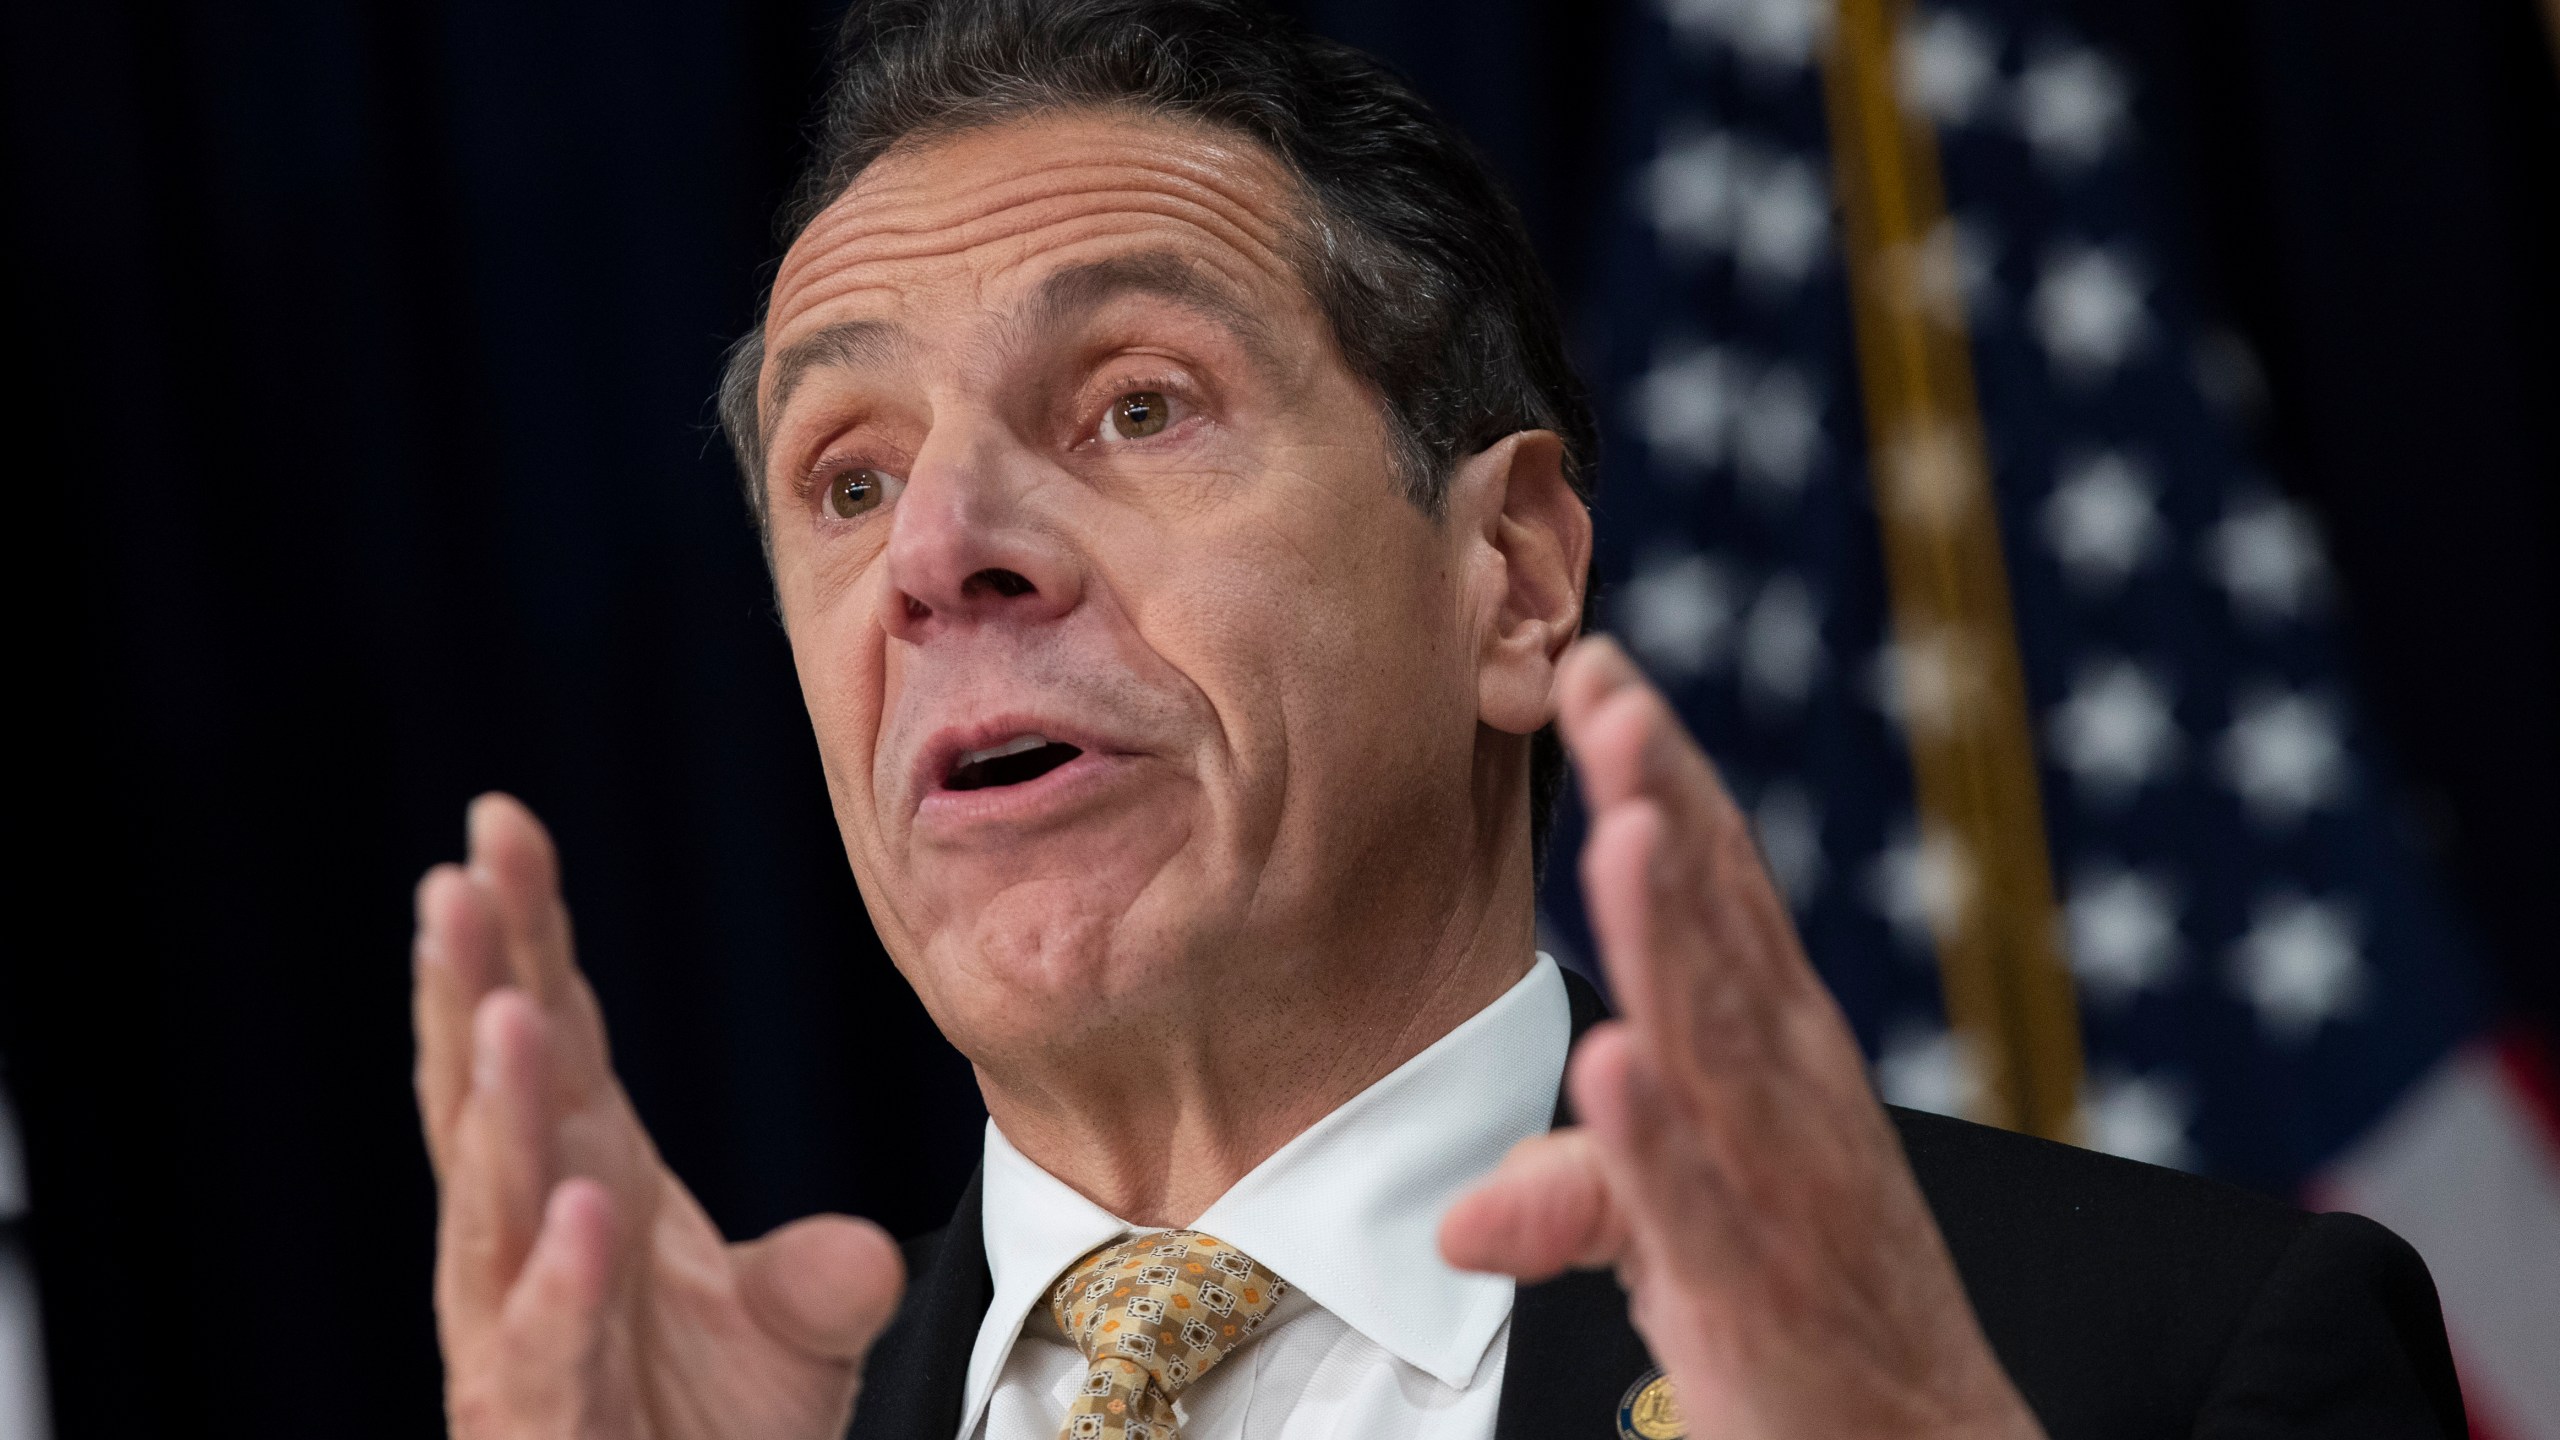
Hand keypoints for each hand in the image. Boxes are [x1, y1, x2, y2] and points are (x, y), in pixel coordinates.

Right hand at [413, 794, 903, 1438]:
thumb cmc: (708, 1433)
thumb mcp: (790, 1337)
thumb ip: (820, 1280)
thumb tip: (863, 1258)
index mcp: (583, 1179)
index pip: (546, 1031)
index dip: (522, 931)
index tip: (502, 822)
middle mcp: (531, 1241)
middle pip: (490, 1092)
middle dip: (471, 985)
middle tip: (459, 878)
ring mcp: (517, 1331)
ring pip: (494, 1205)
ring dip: (500, 1107)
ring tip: (506, 1008)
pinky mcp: (533, 1421)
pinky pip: (544, 1342)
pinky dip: (560, 1281)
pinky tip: (580, 1212)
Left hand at [1440, 640, 2042, 1439]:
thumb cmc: (1806, 1326)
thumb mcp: (1688, 1238)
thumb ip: (1592, 1185)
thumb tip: (1463, 1213)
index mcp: (1776, 1057)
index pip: (1720, 889)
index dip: (1664, 778)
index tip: (1601, 669)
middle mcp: (1790, 1097)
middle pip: (1722, 930)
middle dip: (1666, 805)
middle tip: (1608, 686)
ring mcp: (1780, 1189)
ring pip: (1720, 1042)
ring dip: (1674, 935)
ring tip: (1623, 829)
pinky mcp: (1756, 1294)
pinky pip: (1699, 1204)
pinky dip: (1659, 1135)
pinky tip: (1616, 1060)